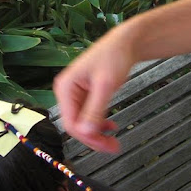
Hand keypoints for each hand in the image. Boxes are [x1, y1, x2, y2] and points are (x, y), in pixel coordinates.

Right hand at [53, 27, 136, 151]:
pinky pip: (89, 116)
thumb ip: (95, 109)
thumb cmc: (114, 56)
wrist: (125, 43)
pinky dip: (100, 124)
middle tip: (113, 147)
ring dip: (97, 133)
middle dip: (94, 137)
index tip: (105, 145)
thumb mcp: (106, 85)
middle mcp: (67, 92)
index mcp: (65, 88)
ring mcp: (76, 94)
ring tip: (114, 141)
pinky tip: (111, 127)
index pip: (70, 122)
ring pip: (83, 123)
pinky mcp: (86, 95)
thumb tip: (86, 132)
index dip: (87, 137)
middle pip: (76, 125)